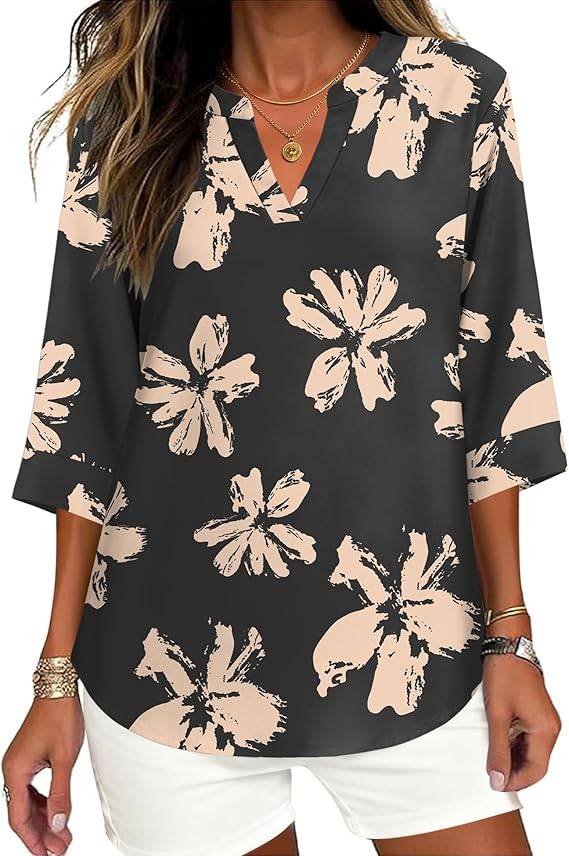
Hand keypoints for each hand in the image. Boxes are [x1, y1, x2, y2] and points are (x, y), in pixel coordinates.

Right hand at [2, 697, 83, 854]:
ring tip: (63, 836)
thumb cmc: (61, 717)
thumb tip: (60, 825)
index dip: (33, 840)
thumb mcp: (64, 758)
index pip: (18, 818)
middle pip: (22, 813)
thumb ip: (61, 793)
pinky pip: (32, 790)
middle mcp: (12, 770)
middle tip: (61, 849)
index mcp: (15, 772)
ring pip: (28, 803)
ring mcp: (20, 764)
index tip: (49, 855)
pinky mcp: (29, 759)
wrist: (59, 688)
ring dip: (44, 820)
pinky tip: (57, 813)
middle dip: (41, 833)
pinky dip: (44, 804)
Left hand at [483, 653, 560, 791]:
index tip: (496, 785)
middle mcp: (550, 727)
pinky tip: (497, 743)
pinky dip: (513, 745)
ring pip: (531, 752)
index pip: (536, 771)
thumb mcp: (497, 715)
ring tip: (490, 758)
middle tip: (491, 775)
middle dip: (514, 772)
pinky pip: (528, 739)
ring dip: (512, 758)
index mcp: (545, 730)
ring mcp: (544, 720)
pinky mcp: (536, 714)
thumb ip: (498, 749)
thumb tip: (498, 778)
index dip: (516, 782)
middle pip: (535, 763)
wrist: (508, 645)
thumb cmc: (505, 674)